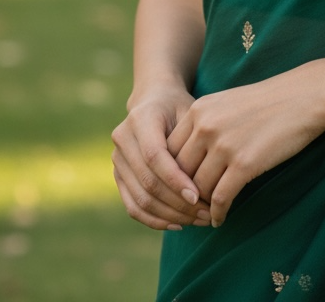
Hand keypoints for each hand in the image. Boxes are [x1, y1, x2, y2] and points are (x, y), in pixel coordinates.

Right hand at [112, 85, 212, 230]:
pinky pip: (133, 206)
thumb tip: (204, 183)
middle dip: (178, 203)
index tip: (199, 196)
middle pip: (148, 182)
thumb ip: (193, 140)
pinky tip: (179, 224)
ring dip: (171, 216)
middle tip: (208, 214)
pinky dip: (156, 220)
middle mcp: (123, 139)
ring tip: (199, 220)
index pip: (155, 156)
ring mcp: (117, 159)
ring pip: (140, 199)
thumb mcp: (190, 112)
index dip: (175, 179)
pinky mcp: (118, 176)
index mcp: (140, 118)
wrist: (154, 100)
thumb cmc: (180, 107)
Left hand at [165, 64, 324, 228]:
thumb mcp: (227, 104)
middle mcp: (205, 126)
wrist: (304, 96)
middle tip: (190, 208)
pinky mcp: (244, 163)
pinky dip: (218, 213)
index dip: (172, 174)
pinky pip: (220, 198)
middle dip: (183, 193)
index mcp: (198, 110)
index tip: (181, 188)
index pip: (169, 151)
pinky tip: (220, 218)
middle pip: (180, 172)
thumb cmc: (268, 101)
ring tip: (205, 216)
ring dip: (200, 207)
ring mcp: (224, 145)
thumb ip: (205, 124)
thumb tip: (189, 158)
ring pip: (197, 188)